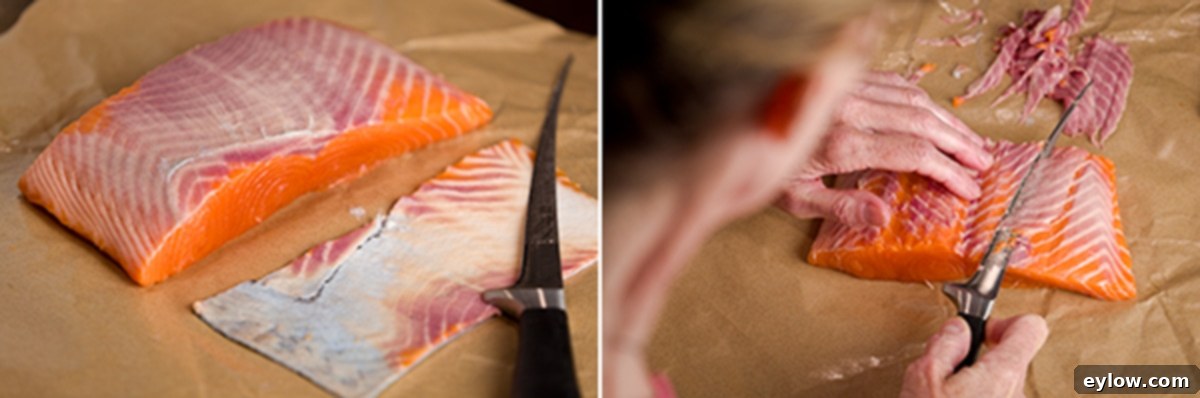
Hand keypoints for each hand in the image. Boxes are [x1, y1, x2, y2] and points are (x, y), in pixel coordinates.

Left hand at [778, 71, 992, 226]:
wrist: (737, 127)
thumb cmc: (765, 164)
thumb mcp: (797, 198)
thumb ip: (843, 207)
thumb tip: (883, 217)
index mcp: (843, 142)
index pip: (914, 152)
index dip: (948, 170)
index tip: (968, 188)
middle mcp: (850, 110)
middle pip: (923, 121)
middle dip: (959, 143)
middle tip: (983, 163)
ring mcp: (848, 89)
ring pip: (914, 98)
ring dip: (947, 120)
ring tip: (970, 142)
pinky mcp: (845, 79)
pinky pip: (895, 84)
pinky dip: (922, 101)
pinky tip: (936, 117)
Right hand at [900, 315, 1048, 397]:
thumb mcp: (923, 378)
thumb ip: (945, 344)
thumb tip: (959, 329)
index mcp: (1000, 375)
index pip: (1031, 329)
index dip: (1006, 322)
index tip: (984, 332)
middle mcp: (1016, 395)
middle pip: (1013, 359)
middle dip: (983, 358)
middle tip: (952, 369)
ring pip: (1003, 386)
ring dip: (979, 385)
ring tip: (948, 396)